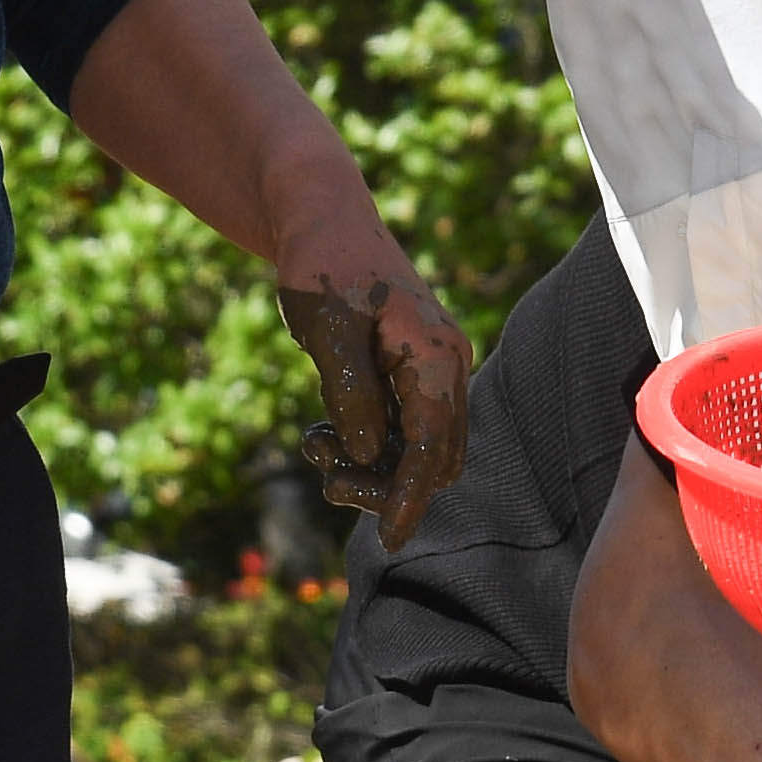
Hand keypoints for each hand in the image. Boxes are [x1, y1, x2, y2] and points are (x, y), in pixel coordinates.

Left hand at [276, 236, 468, 551]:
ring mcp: (432, 370)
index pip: (432, 448)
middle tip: (325, 477)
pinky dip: (367, 444)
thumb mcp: (328, 332)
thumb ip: (351, 394)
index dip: (409, 499)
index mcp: (436, 355)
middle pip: (435, 459)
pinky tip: (321, 435)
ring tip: (314, 446)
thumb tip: (371, 455)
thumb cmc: (323, 266)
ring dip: (372, 466)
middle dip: (385, 485)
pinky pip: (402, 429)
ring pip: (419, 450)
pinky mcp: (411, 373)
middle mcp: (447, 366)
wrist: (322, 218)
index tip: (388, 542)